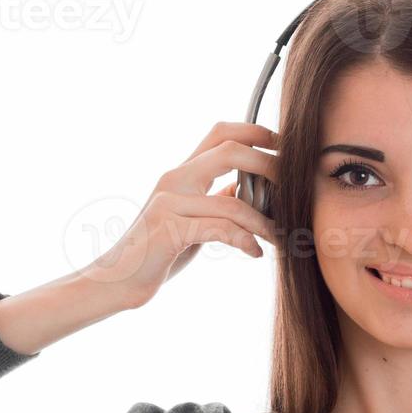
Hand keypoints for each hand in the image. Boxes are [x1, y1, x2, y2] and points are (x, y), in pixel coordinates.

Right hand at [81, 121, 279, 308]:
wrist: (116, 280)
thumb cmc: (158, 252)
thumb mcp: (192, 220)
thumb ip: (216, 201)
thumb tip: (247, 189)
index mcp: (182, 173)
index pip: (220, 133)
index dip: (256, 131)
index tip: (286, 145)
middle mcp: (174, 179)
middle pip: (230, 150)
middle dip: (269, 164)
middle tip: (295, 186)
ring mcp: (169, 202)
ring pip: (232, 202)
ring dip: (265, 223)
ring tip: (281, 239)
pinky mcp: (169, 229)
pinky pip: (219, 229)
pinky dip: (245, 241)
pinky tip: (255, 254)